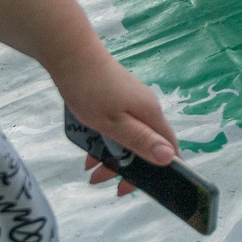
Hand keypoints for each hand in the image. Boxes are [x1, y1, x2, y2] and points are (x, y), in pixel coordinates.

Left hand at [47, 52, 178, 194]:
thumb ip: (141, 141)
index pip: (170, 147)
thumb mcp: (113, 123)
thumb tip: (171, 158)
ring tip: (91, 171)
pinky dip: (105, 141)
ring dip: (113, 156)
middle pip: (147, 144)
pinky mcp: (117, 96)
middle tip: (105, 183)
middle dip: (129, 167)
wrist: (69, 53)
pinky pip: (118, 126)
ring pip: (129, 136)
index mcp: (150, 114)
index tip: (142, 188)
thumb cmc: (90, 90)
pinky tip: (87, 150)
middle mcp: (146, 108)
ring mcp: (131, 101)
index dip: (163, 170)